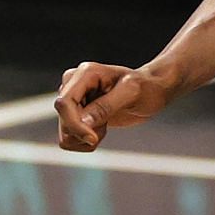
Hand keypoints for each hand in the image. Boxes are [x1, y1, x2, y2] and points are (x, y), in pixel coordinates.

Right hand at [54, 62, 172, 150]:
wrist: (151, 91)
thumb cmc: (145, 87)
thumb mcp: (130, 93)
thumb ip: (105, 107)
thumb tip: (83, 123)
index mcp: (85, 74)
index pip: (64, 103)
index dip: (74, 125)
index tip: (92, 139)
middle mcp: (74, 84)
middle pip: (63, 120)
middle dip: (84, 132)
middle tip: (105, 128)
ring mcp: (74, 99)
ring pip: (65, 132)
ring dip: (86, 137)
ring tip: (105, 126)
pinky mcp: (76, 113)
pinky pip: (71, 137)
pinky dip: (86, 140)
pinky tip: (102, 128)